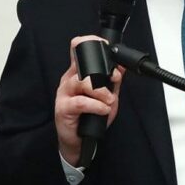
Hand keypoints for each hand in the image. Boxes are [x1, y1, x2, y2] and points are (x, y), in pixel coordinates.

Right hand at [55, 36, 123, 166]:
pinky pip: (81, 102)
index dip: (89, 43)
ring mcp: (64, 94)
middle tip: (114, 81)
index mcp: (77, 73)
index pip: (77, 50)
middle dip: (101, 72)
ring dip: (100, 92)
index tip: (105, 47)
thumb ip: (112, 82)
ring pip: (81, 83)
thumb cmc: (90, 117)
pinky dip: (96, 105)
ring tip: (108, 101)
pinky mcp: (63, 108)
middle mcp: (69, 80)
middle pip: (81, 66)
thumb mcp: (106, 97)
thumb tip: (121, 67)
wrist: (78, 141)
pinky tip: (103, 109)